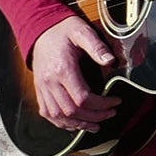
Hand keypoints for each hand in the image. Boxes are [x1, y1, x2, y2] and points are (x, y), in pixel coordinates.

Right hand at [29, 17, 118, 131]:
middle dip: (94, 117)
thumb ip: (97, 47)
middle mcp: (49, 82)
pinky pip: (47, 112)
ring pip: (57, 116)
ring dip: (77, 124)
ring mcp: (42, 88)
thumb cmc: (63, 30)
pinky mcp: (39, 90)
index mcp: (63, 69)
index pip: (82, 98)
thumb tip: (111, 61)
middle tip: (111, 114)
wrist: (40, 29)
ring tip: (95, 126)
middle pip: (71, 111)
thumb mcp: (83, 32)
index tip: (116, 101)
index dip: (101, 105)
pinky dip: (61, 122)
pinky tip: (74, 123)